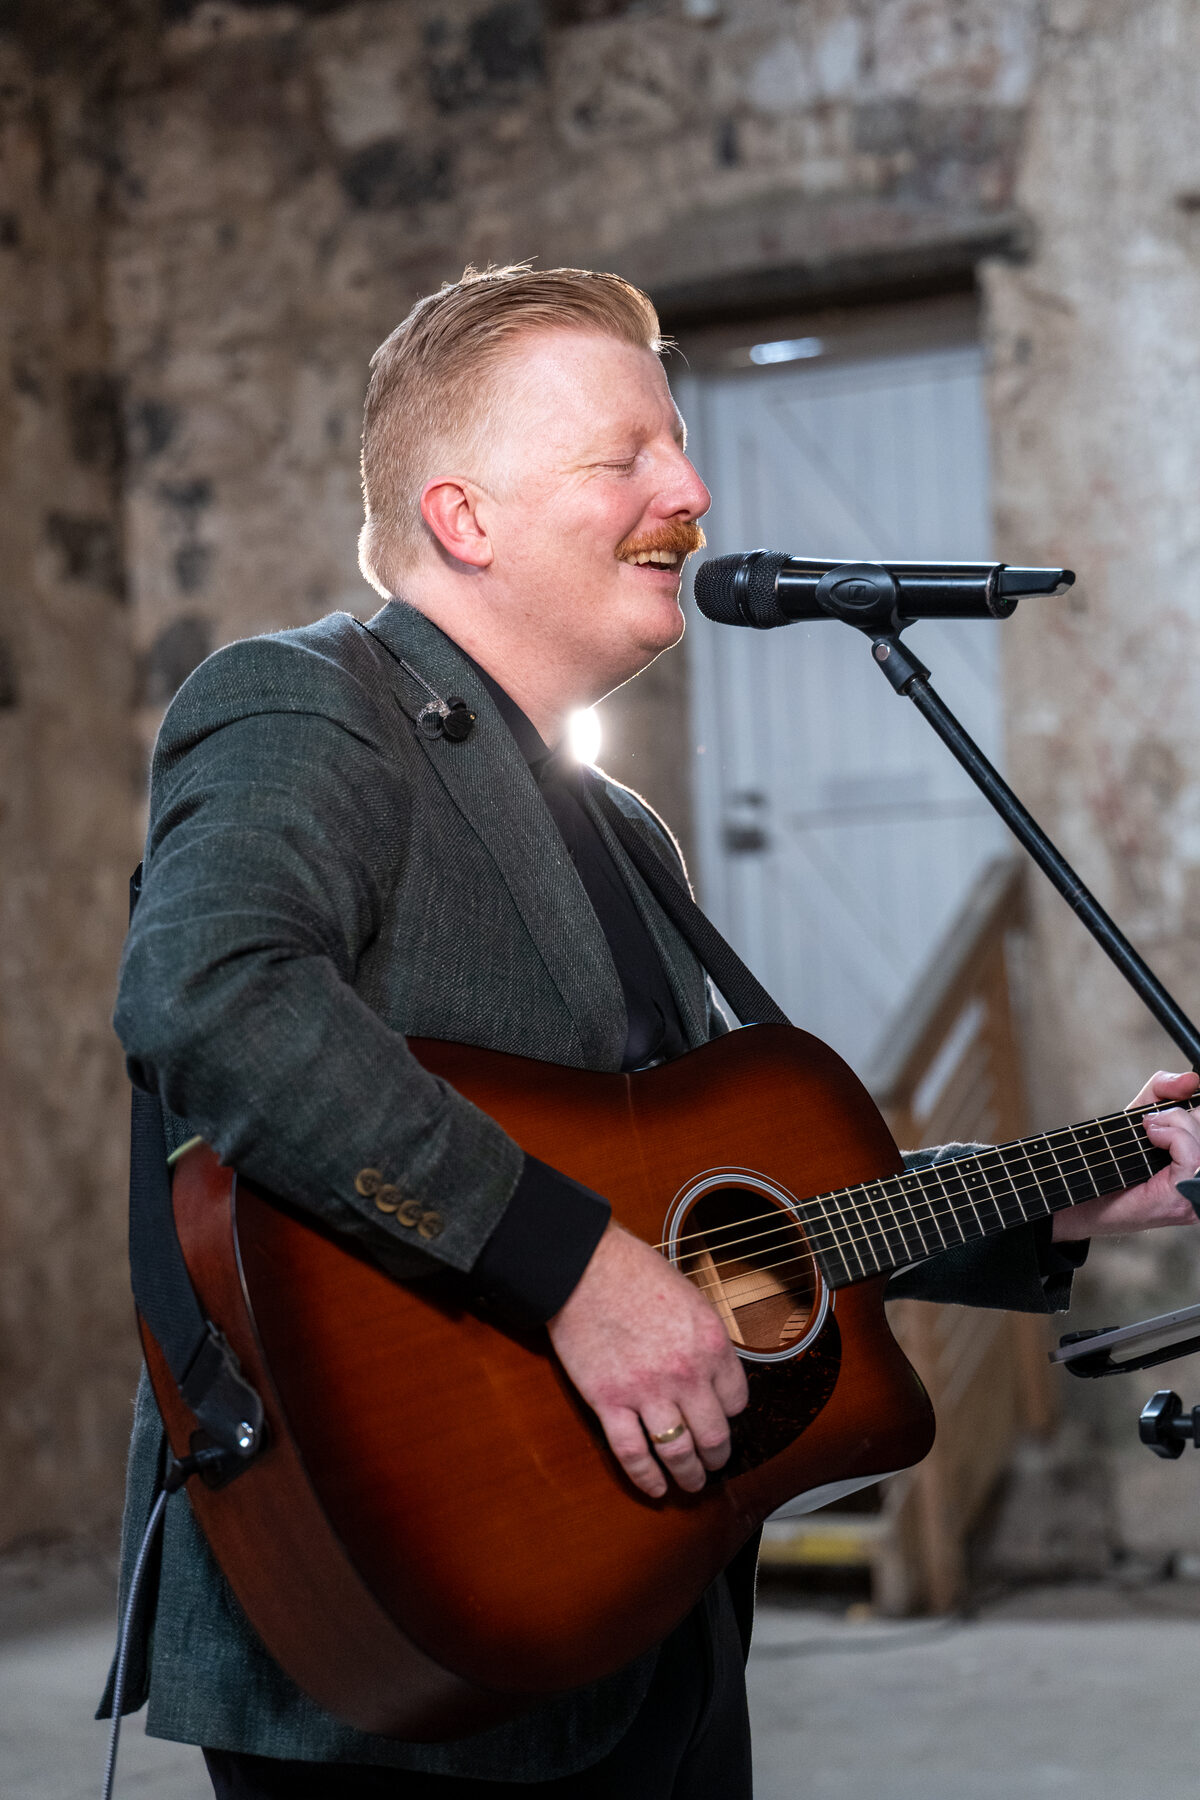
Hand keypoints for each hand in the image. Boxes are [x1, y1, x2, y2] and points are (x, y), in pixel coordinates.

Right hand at [546, 1222, 748, 1498]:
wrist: (584, 1267)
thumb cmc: (634, 1272)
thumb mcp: (690, 1297)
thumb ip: (705, 1338)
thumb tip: (713, 1369)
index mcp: (711, 1344)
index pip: (737, 1400)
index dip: (732, 1414)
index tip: (724, 1418)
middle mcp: (686, 1374)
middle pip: (714, 1435)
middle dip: (718, 1456)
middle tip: (716, 1463)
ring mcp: (646, 1392)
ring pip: (678, 1452)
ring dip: (689, 1475)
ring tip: (692, 1484)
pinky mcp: (609, 1402)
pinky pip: (632, 1453)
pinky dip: (646, 1478)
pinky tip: (656, 1489)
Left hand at [1052, 1070, 1199, 1240]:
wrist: (1078, 1200)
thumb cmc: (1108, 1164)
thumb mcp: (1137, 1116)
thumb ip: (1162, 1091)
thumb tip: (1190, 1080)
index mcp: (1194, 1160)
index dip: (1195, 1103)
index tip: (1177, 1097)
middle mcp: (1198, 1178)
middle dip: (1182, 1114)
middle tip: (1151, 1120)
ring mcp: (1194, 1192)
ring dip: (1176, 1123)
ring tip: (1148, 1129)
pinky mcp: (1179, 1198)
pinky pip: (1192, 1157)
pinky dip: (1173, 1137)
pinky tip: (1151, 1136)